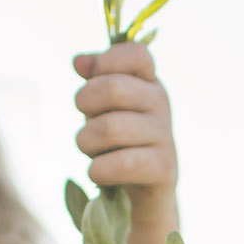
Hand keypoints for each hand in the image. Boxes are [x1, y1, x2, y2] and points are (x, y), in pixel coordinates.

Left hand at [73, 43, 178, 225]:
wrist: (146, 189)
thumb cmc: (120, 139)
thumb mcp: (105, 105)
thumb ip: (94, 78)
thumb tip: (79, 62)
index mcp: (148, 81)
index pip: (135, 53)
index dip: (106, 63)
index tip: (93, 81)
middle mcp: (160, 103)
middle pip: (113, 88)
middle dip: (85, 103)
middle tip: (85, 119)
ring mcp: (164, 135)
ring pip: (108, 129)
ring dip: (86, 141)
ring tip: (90, 150)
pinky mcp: (163, 168)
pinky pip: (122, 164)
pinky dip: (99, 169)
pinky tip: (97, 171)